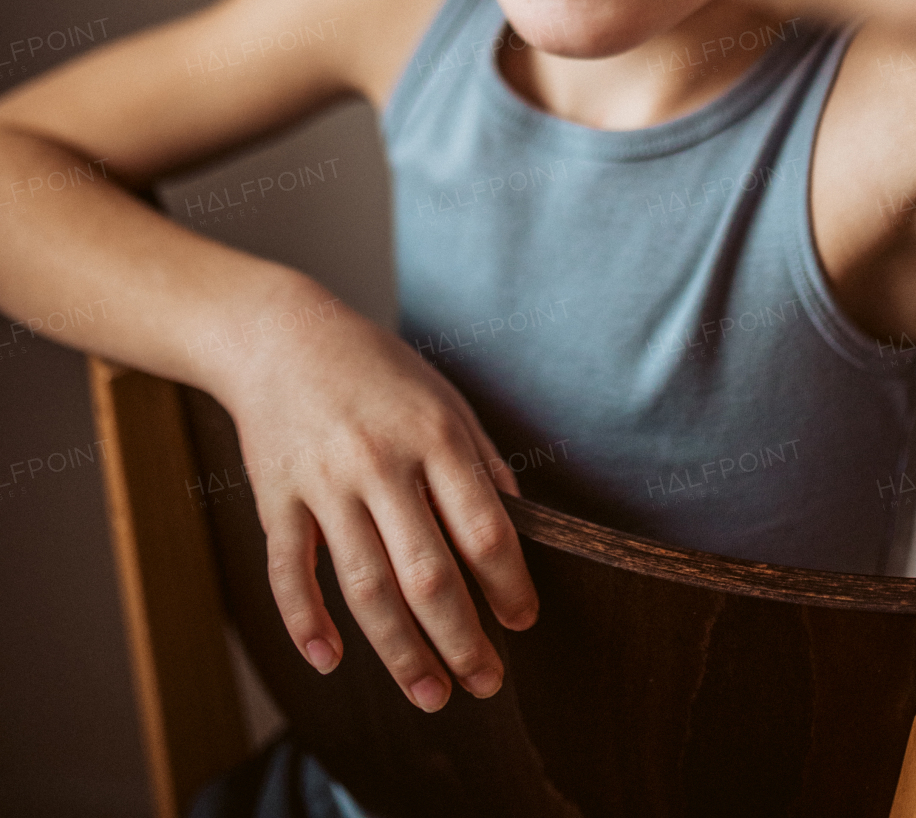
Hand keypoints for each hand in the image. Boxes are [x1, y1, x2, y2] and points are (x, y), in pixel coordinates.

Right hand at [207, 278, 537, 711]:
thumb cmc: (377, 370)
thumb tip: (519, 530)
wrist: (281, 336)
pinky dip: (306, 624)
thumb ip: (481, 462)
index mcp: (434, 435)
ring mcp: (323, 483)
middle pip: (428, 575)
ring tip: (431, 695)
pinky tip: (331, 661)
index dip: (509, 586)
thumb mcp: (444, 398)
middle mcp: (380, 462)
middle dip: (463, 640)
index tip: (523, 622)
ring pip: (365, 589)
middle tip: (486, 682)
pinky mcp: (275, 499)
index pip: (483, 529)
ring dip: (401, 653)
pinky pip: (290, 574)